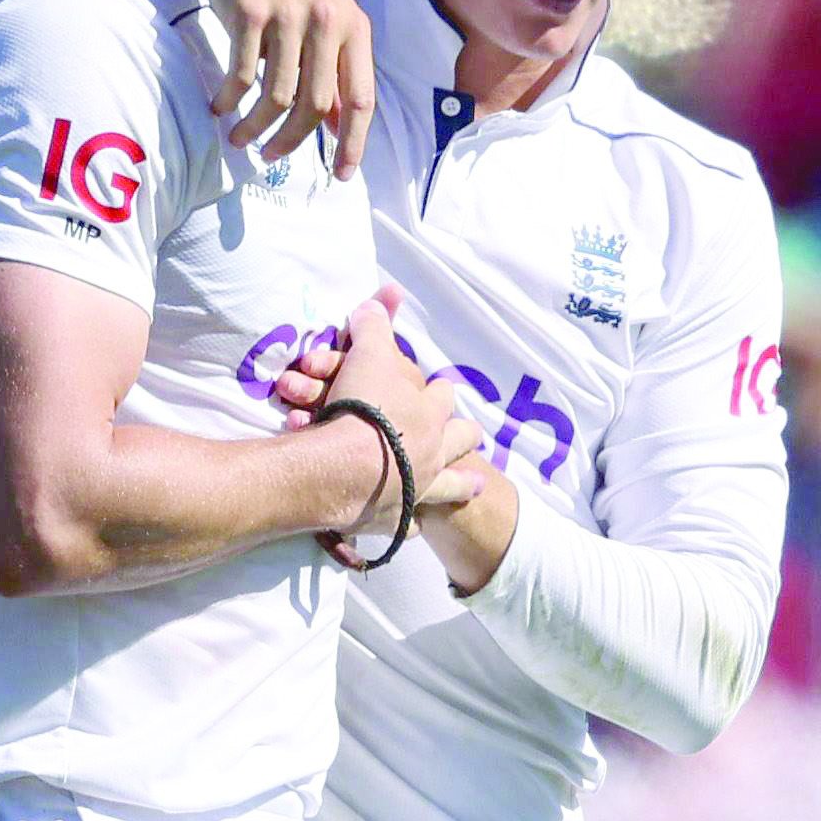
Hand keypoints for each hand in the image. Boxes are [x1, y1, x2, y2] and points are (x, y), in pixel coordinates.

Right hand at [167, 0, 371, 177]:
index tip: (341, 175)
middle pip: (315, 106)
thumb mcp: (324, 17)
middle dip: (292, 142)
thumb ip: (334, 67)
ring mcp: (289, 16)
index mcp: (353, 26)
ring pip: (277, 97)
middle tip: (271, 157)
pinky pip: (241, 75)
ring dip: (255, 128)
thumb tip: (338, 126)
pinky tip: (219, 107)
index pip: (362, 99)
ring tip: (239, 137)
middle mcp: (327, 21)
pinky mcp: (250, 13)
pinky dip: (229, 100)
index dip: (353, 143)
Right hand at [274, 287, 494, 526]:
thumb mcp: (366, 353)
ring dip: (462, 483)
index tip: (442, 391)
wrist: (346, 466)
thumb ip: (373, 324)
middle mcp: (433, 452)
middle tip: (470, 435)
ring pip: (451, 486)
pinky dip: (412, 524)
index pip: (442, 395)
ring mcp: (420, 488)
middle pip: (461, 439)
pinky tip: (414, 526)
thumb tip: (384, 295)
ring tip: (474, 484)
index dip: (441, 391)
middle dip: (465, 436)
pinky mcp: (397, 519)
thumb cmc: (361, 407)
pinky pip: (411, 525)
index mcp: (429, 412)